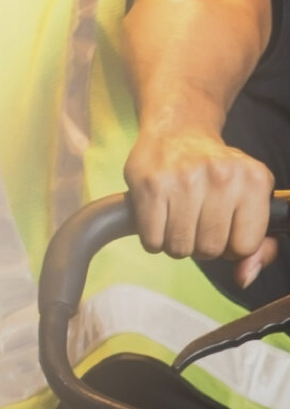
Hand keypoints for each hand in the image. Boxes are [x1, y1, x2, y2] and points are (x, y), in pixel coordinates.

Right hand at [124, 129, 276, 288]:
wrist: (177, 130)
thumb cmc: (215, 171)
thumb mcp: (249, 199)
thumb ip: (257, 245)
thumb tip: (244, 278)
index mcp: (255, 180)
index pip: (244, 246)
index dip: (230, 244)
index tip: (222, 224)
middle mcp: (223, 176)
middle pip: (211, 251)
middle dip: (201, 243)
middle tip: (196, 218)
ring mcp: (185, 179)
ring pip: (180, 250)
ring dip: (176, 242)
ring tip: (177, 215)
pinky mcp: (151, 185)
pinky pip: (152, 242)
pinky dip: (153, 237)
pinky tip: (159, 214)